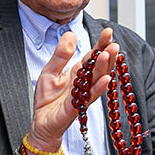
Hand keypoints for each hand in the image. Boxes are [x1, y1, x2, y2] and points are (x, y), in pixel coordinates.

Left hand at [26, 27, 117, 154]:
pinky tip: (105, 79)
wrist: (41, 123)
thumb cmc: (47, 98)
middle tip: (114, 43)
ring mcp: (82, 96)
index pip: (92, 56)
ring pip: (96, 81)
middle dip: (107, 55)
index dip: (101, 44)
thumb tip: (70, 34)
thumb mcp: (50, 71)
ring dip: (104, 69)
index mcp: (78, 73)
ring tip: (109, 55)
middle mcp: (83, 84)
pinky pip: (88, 98)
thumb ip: (60, 55)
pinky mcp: (75, 109)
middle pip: (98, 68)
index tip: (108, 32)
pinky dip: (97, 89)